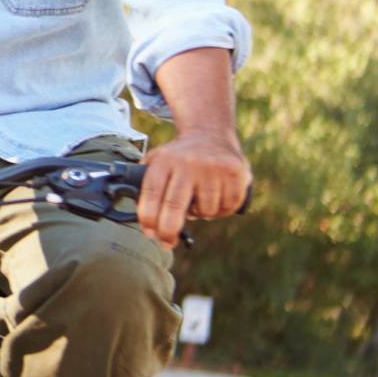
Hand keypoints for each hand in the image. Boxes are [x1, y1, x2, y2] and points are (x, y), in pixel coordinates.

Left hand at [137, 130, 249, 249]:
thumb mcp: (157, 161)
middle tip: (166, 243)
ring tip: (199, 202)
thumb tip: (142, 217)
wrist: (210, 134)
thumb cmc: (178, 157)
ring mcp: (212, 167)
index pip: (152, 194)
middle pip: (174, 206)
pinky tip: (217, 198)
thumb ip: (145, 183)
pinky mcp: (235, 172)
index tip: (150, 234)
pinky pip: (228, 207)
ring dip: (202, 215)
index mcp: (164, 161)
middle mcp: (187, 163)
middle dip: (168, 231)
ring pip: (205, 211)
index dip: (149, 218)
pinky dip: (222, 210)